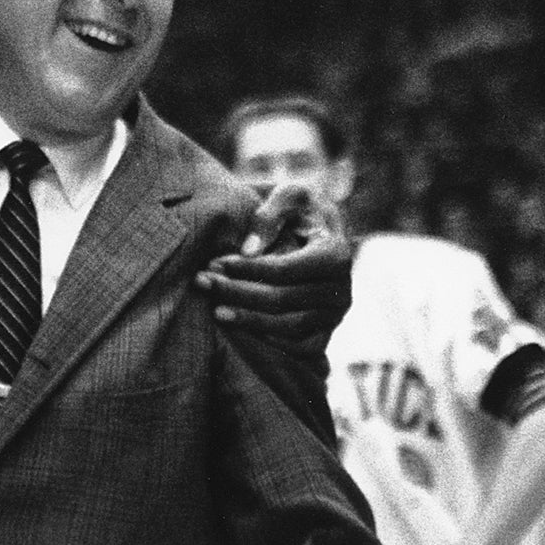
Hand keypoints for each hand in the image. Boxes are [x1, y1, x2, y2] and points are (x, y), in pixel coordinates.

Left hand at [196, 182, 352, 345]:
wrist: (320, 230)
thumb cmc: (301, 209)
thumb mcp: (290, 196)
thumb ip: (270, 216)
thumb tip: (249, 250)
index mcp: (335, 254)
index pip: (283, 270)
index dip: (246, 269)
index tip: (215, 263)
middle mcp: (340, 290)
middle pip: (281, 300)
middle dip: (237, 293)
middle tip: (203, 284)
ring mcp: (334, 315)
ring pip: (288, 328)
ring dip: (248, 321)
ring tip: (216, 311)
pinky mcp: (327, 333)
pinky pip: (300, 349)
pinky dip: (271, 343)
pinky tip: (242, 332)